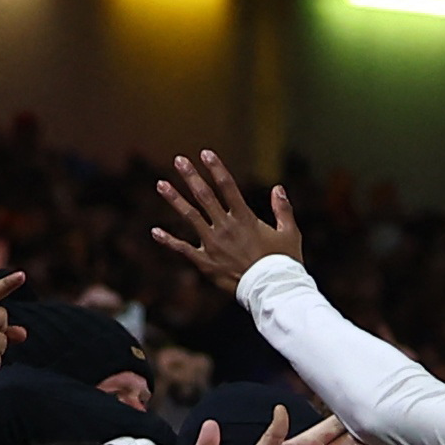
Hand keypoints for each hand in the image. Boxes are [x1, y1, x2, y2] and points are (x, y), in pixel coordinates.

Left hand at [150, 150, 303, 284]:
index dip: (216, 168)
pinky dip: (168, 241)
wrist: (272, 291)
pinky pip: (183, 249)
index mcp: (245, 218)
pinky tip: (154, 231)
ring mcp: (213, 244)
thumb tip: (277, 187)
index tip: (205, 153)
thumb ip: (283, 209)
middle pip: (204, 196)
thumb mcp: (290, 233)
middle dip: (191, 176)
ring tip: (160, 184)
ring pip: (190, 216)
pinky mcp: (205, 262)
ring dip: (174, 199)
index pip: (228, 186)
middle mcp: (226, 227)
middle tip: (179, 160)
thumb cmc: (284, 263)